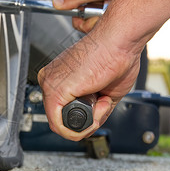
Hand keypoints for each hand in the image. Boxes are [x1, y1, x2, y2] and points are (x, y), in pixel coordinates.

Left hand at [37, 26, 141, 140]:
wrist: (120, 41)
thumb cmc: (116, 56)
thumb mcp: (105, 90)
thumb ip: (95, 107)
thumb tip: (91, 123)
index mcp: (59, 75)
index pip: (61, 108)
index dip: (83, 115)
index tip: (100, 106)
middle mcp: (50, 79)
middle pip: (60, 117)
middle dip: (85, 119)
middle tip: (103, 104)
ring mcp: (50, 84)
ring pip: (60, 124)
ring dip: (86, 123)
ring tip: (102, 103)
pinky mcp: (55, 91)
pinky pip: (60, 126)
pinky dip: (79, 129)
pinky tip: (94, 116)